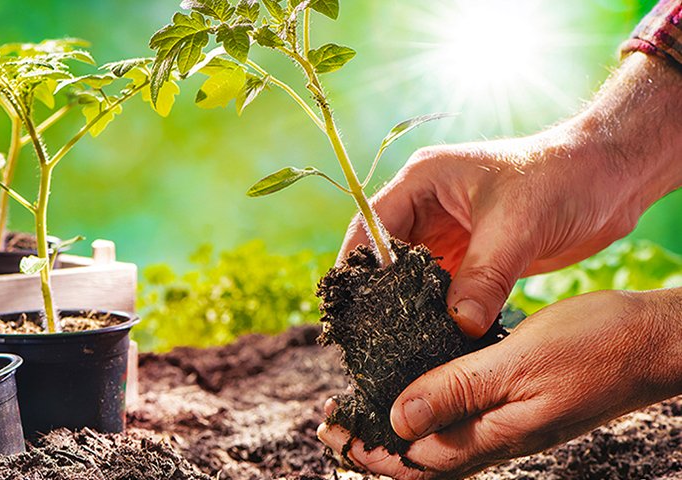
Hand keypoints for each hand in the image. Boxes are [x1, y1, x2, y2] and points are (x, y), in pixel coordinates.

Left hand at [318, 289, 681, 478]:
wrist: (652, 343)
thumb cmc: (594, 347)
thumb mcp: (517, 363)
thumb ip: (457, 392)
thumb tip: (397, 422)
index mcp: (493, 436)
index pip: (414, 460)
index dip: (367, 449)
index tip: (329, 431)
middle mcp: (496, 438)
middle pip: (419, 457)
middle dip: (371, 445)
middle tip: (330, 424)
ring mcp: (508, 425)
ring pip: (439, 440)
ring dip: (395, 429)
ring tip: (359, 411)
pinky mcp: (518, 405)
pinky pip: (462, 419)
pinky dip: (428, 409)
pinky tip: (416, 389)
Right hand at [340, 53, 681, 337]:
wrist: (611, 180)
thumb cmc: (561, 179)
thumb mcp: (517, 227)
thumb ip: (484, 277)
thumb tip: (458, 325)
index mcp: (423, 181)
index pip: (372, 225)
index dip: (359, 264)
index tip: (351, 306)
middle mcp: (428, 206)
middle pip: (385, 255)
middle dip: (378, 292)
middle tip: (369, 334)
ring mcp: (449, 233)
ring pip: (412, 277)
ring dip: (409, 305)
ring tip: (397, 343)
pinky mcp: (471, 257)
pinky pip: (443, 289)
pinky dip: (438, 312)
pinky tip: (434, 338)